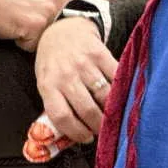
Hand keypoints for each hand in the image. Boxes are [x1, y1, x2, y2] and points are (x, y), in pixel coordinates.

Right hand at [0, 0, 107, 51]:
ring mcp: (47, 12)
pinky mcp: (33, 27)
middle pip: (78, 21)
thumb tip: (78, 4)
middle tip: (64, 35)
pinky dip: (26, 42)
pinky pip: (37, 45)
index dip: (108, 2)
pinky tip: (16, 32)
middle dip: (74, 31)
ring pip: (57, 36)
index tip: (122, 7)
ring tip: (26, 27)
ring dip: (44, 38)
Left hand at [33, 17, 117, 143]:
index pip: (62, 116)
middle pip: (87, 109)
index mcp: (48, 85)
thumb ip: (57, 102)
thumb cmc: (53, 62)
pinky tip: (122, 96)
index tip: (87, 138)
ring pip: (104, 95)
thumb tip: (73, 132)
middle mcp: (65, 75)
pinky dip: (122, 89)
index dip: (77, 132)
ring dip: (112, 110)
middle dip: (99, 125)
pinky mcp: (100, 53)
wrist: (62, 29)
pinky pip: (116, 77)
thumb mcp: (46, 81)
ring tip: (114, 116)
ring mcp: (84, 64)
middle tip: (104, 130)